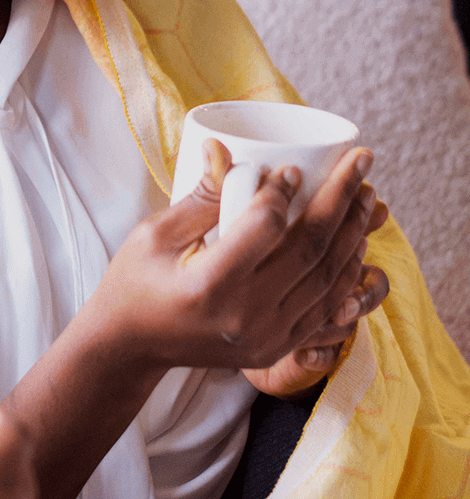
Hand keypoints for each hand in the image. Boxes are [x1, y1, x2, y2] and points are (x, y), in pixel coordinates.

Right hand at [95, 140, 385, 372]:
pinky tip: (357, 243)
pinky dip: (347, 273)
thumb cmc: (135, 281)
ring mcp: (266, 338)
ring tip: (367, 196)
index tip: (293, 168)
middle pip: (310, 251)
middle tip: (359, 165)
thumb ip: (201, 197)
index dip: (283, 193)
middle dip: (341, 201)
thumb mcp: (155, 233)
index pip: (263, 228)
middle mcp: (245, 317)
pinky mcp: (276, 348)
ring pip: (328, 281)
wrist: (131, 344)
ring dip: (355, 234)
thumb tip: (223, 149)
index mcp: (209, 286)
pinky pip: (328, 309)